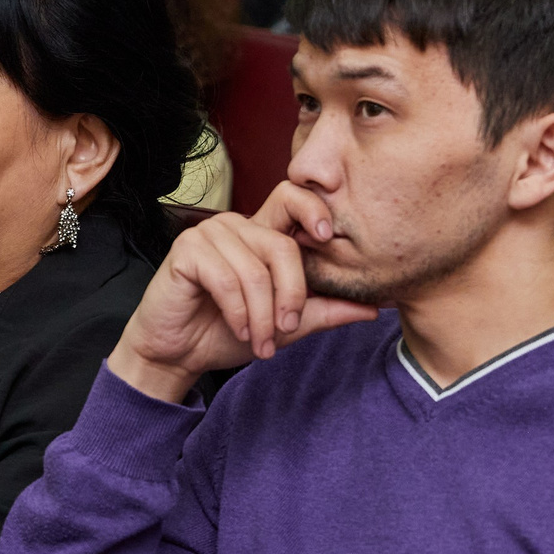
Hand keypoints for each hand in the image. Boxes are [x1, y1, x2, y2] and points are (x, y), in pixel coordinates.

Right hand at [106, 189, 376, 401]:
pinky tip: (237, 330)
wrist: (177, 354)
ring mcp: (209, 234)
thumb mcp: (286, 326)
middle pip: (282, 246)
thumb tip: (376, 308)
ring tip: (259, 344)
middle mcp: (236, 226)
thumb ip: (324, 311)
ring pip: (255, 271)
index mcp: (262, 234)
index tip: (328, 235)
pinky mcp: (186, 251)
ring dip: (260, 316)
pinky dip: (237, 312)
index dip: (312, 208)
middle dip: (291, 295)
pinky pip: (226, 279)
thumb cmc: (225, 333)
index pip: (292, 199)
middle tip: (285, 330)